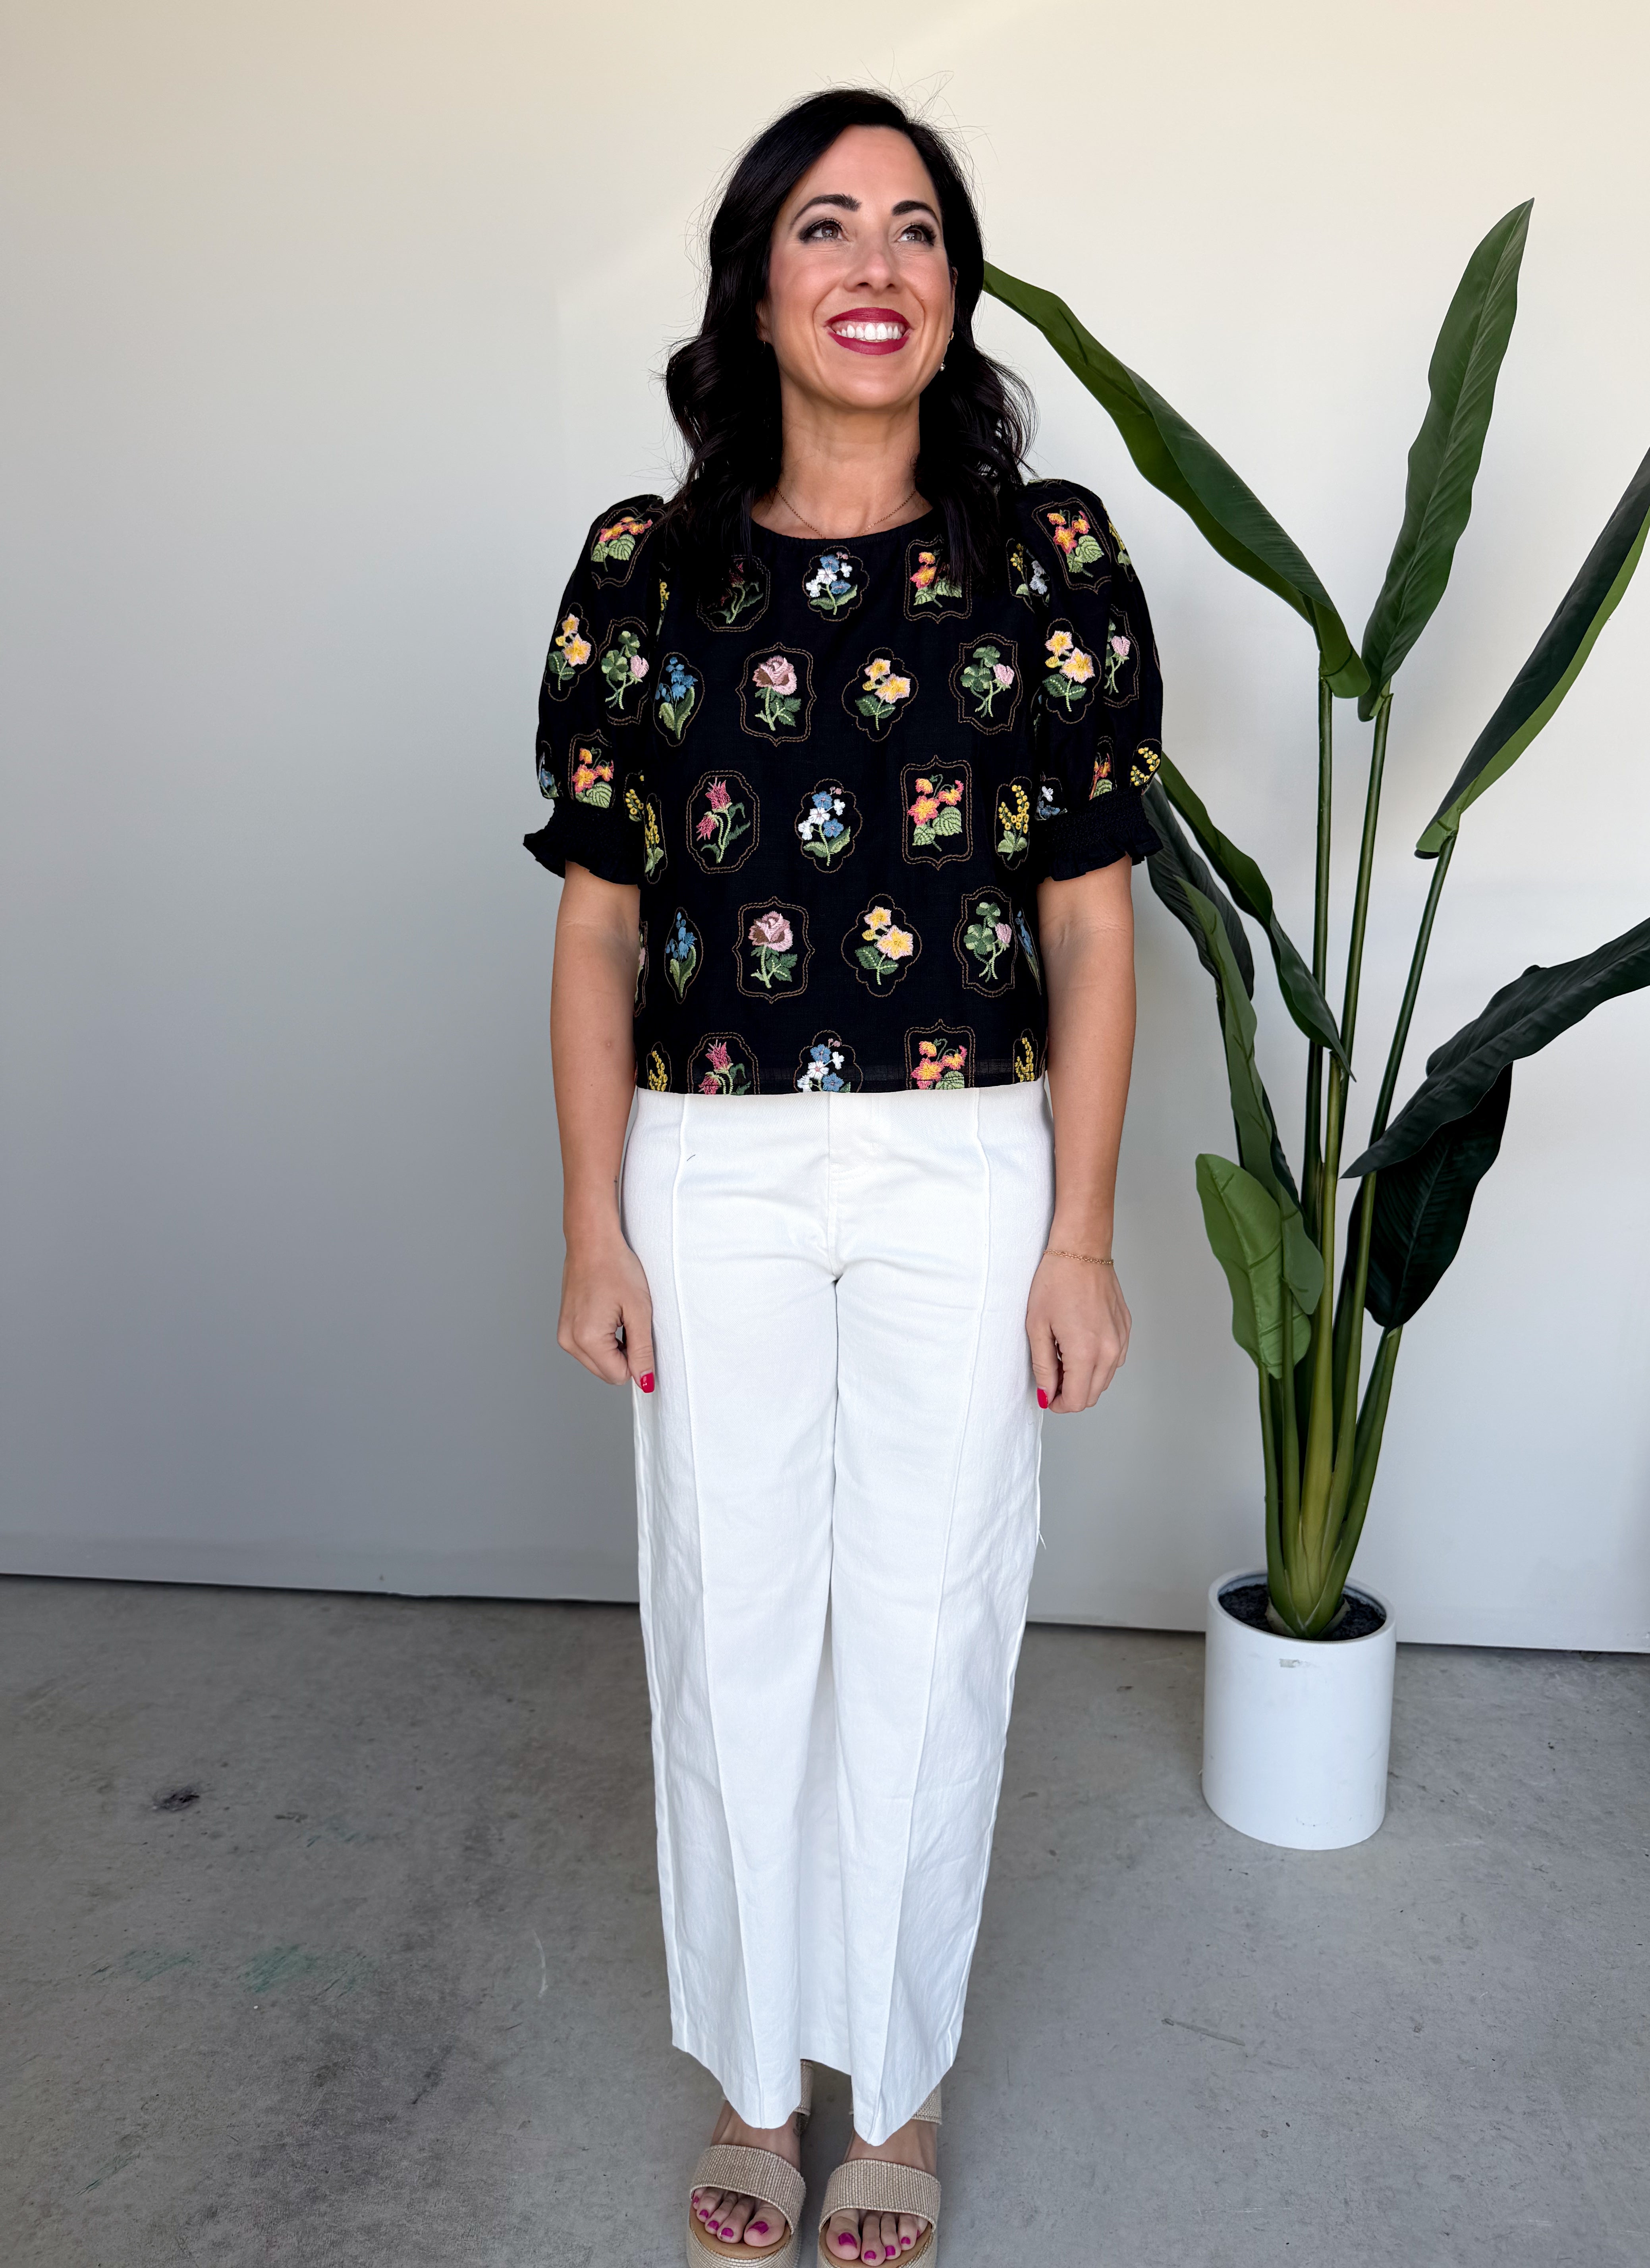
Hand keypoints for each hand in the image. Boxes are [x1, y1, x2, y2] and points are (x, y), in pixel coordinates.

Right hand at [558, 1231, 655, 1390]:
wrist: (591, 1242)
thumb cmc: (616, 1268)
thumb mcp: (639, 1310)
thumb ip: (642, 1351)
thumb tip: (645, 1383)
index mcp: (587, 1339)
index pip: (619, 1376)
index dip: (636, 1359)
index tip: (639, 1332)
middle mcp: (569, 1341)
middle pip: (607, 1372)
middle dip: (624, 1355)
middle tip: (630, 1322)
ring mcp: (564, 1335)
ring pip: (598, 1362)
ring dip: (614, 1347)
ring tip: (618, 1315)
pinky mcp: (564, 1329)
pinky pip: (589, 1349)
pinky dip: (603, 1339)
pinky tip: (608, 1314)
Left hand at [1026, 1250, 1130, 1411]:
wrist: (1081, 1251)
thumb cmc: (1055, 1282)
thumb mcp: (1037, 1327)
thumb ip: (1043, 1366)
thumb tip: (1047, 1394)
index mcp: (1085, 1352)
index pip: (1076, 1400)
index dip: (1058, 1403)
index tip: (1046, 1393)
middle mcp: (1110, 1351)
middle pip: (1092, 1395)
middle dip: (1070, 1393)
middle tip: (1051, 1374)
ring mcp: (1121, 1340)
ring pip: (1104, 1379)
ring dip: (1084, 1378)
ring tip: (1064, 1353)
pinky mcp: (1126, 1329)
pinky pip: (1114, 1360)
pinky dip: (1097, 1361)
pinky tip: (1080, 1342)